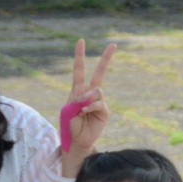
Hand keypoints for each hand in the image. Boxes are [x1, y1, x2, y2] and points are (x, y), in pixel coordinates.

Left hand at [62, 40, 115, 157]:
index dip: (79, 55)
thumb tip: (95, 93)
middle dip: (106, 58)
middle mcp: (89, 93)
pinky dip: (91, 107)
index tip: (81, 41)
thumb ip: (80, 99)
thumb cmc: (70, 124)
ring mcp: (98, 102)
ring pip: (97, 91)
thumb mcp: (69, 109)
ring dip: (88, 98)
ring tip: (81, 109)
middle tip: (113, 44)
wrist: (77, 140)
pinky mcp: (104, 111)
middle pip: (99, 72)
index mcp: (78, 90)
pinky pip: (99, 103)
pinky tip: (85, 112)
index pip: (79, 69)